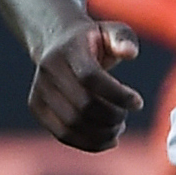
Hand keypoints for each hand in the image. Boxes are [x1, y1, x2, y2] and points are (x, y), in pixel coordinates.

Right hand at [29, 19, 143, 150]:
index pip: (91, 78)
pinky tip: (109, 140)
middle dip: (112, 117)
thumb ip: (124, 38)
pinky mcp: (37, 108)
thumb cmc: (94, 40)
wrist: (59, 44)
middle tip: (126, 116)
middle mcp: (48, 70)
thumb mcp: (113, 31)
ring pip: (72, 124)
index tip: (138, 102)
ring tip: (119, 128)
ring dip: (102, 133)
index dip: (117, 95)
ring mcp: (39, 90)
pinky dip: (89, 143)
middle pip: (83, 105)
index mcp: (68, 51)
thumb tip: (130, 53)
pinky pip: (63, 134)